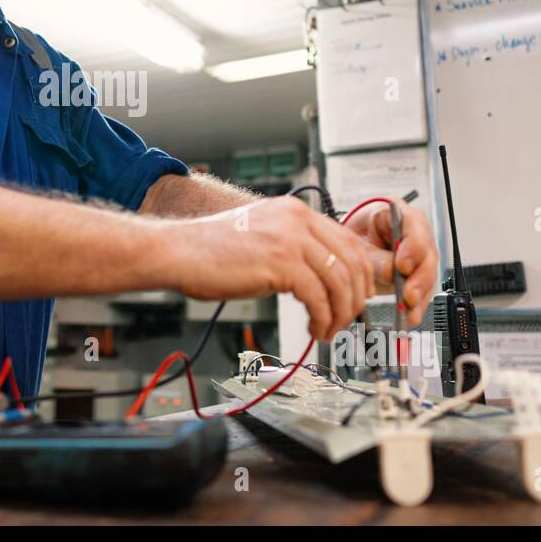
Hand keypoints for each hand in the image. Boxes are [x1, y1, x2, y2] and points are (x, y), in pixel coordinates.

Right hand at [165, 196, 374, 341]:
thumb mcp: (261, 236)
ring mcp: (291, 240)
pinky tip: (315, 330)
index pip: (348, 241)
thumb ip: (292, 246)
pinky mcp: (281, 264)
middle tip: (347, 319)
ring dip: (341, 314)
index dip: (361, 274)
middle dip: (356, 297)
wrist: (179, 252)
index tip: (358, 296)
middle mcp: (297, 220)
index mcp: (295, 211)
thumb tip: (321, 276)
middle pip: (352, 261)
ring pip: (341, 282)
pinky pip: (319, 298)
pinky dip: (323, 320)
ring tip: (329, 330)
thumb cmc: (210, 250)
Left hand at [343, 201, 439, 326]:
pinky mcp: (419, 274)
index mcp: (398, 213)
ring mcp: (420, 254)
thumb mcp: (357, 244)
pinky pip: (423, 289)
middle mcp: (415, 232)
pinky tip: (412, 315)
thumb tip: (391, 272)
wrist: (352, 247)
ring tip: (409, 310)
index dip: (412, 247)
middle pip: (427, 253)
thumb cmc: (355, 238)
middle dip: (418, 277)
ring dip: (420, 295)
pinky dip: (417, 304)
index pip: (414, 224)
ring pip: (428, 274)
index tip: (402, 265)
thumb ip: (374, 257)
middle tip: (407, 294)